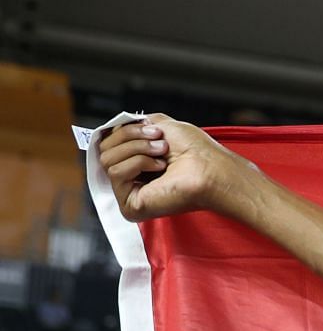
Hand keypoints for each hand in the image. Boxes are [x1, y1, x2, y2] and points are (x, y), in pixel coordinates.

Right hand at [97, 114, 256, 221]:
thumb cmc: (196, 150)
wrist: (211, 168)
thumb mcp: (161, 125)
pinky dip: (137, 163)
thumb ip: (135, 124)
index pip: (108, 141)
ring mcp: (130, 193)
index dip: (125, 130)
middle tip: (161, 142)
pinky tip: (160, 168)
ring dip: (137, 149)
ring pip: (107, 159)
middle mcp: (131, 179)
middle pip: (104, 148)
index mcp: (136, 162)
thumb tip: (113, 126)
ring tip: (162, 154)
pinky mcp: (130, 206)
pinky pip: (115, 173)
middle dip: (132, 136)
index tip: (151, 127)